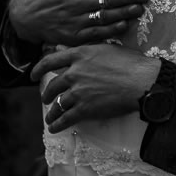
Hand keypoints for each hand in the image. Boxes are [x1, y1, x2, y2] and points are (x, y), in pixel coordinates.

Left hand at [31, 44, 160, 132]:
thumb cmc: (131, 63)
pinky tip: (54, 128)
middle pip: (53, 85)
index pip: (50, 61)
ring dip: (51, 112)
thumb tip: (63, 48)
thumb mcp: (105, 49)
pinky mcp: (85, 108)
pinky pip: (66, 118)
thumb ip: (83, 49)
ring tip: (49, 117)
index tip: (33, 75)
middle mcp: (75, 72)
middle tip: (46, 98)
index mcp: (79, 55)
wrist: (142, 81)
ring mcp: (79, 91)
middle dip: (47, 94)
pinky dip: (57, 124)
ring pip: (57, 103)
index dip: (38, 69)